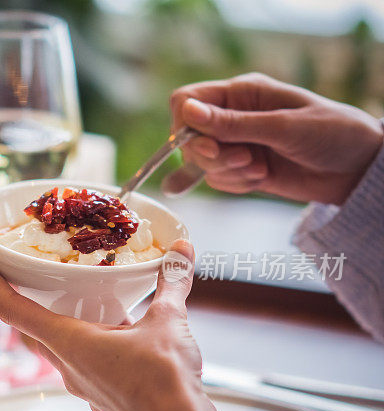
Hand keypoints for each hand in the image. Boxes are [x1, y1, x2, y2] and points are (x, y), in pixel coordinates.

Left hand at [0, 240, 203, 410]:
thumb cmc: (164, 379)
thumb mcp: (168, 321)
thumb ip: (171, 282)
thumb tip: (181, 250)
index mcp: (69, 342)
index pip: (13, 308)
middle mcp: (67, 366)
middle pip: (30, 329)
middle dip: (22, 300)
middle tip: (24, 275)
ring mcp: (83, 386)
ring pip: (57, 348)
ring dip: (59, 323)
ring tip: (77, 299)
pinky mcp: (101, 397)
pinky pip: (83, 365)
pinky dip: (87, 344)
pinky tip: (116, 334)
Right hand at [169, 72, 382, 204]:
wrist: (359, 169)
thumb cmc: (332, 134)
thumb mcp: (282, 126)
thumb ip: (233, 123)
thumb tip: (187, 111)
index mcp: (241, 93)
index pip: (186, 101)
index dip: (184, 124)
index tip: (206, 143)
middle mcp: (233, 116)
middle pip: (189, 137)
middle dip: (210, 155)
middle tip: (242, 160)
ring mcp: (237, 144)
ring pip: (202, 162)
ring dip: (226, 172)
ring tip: (260, 170)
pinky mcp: (242, 169)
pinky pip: (218, 180)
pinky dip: (235, 184)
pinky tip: (262, 179)